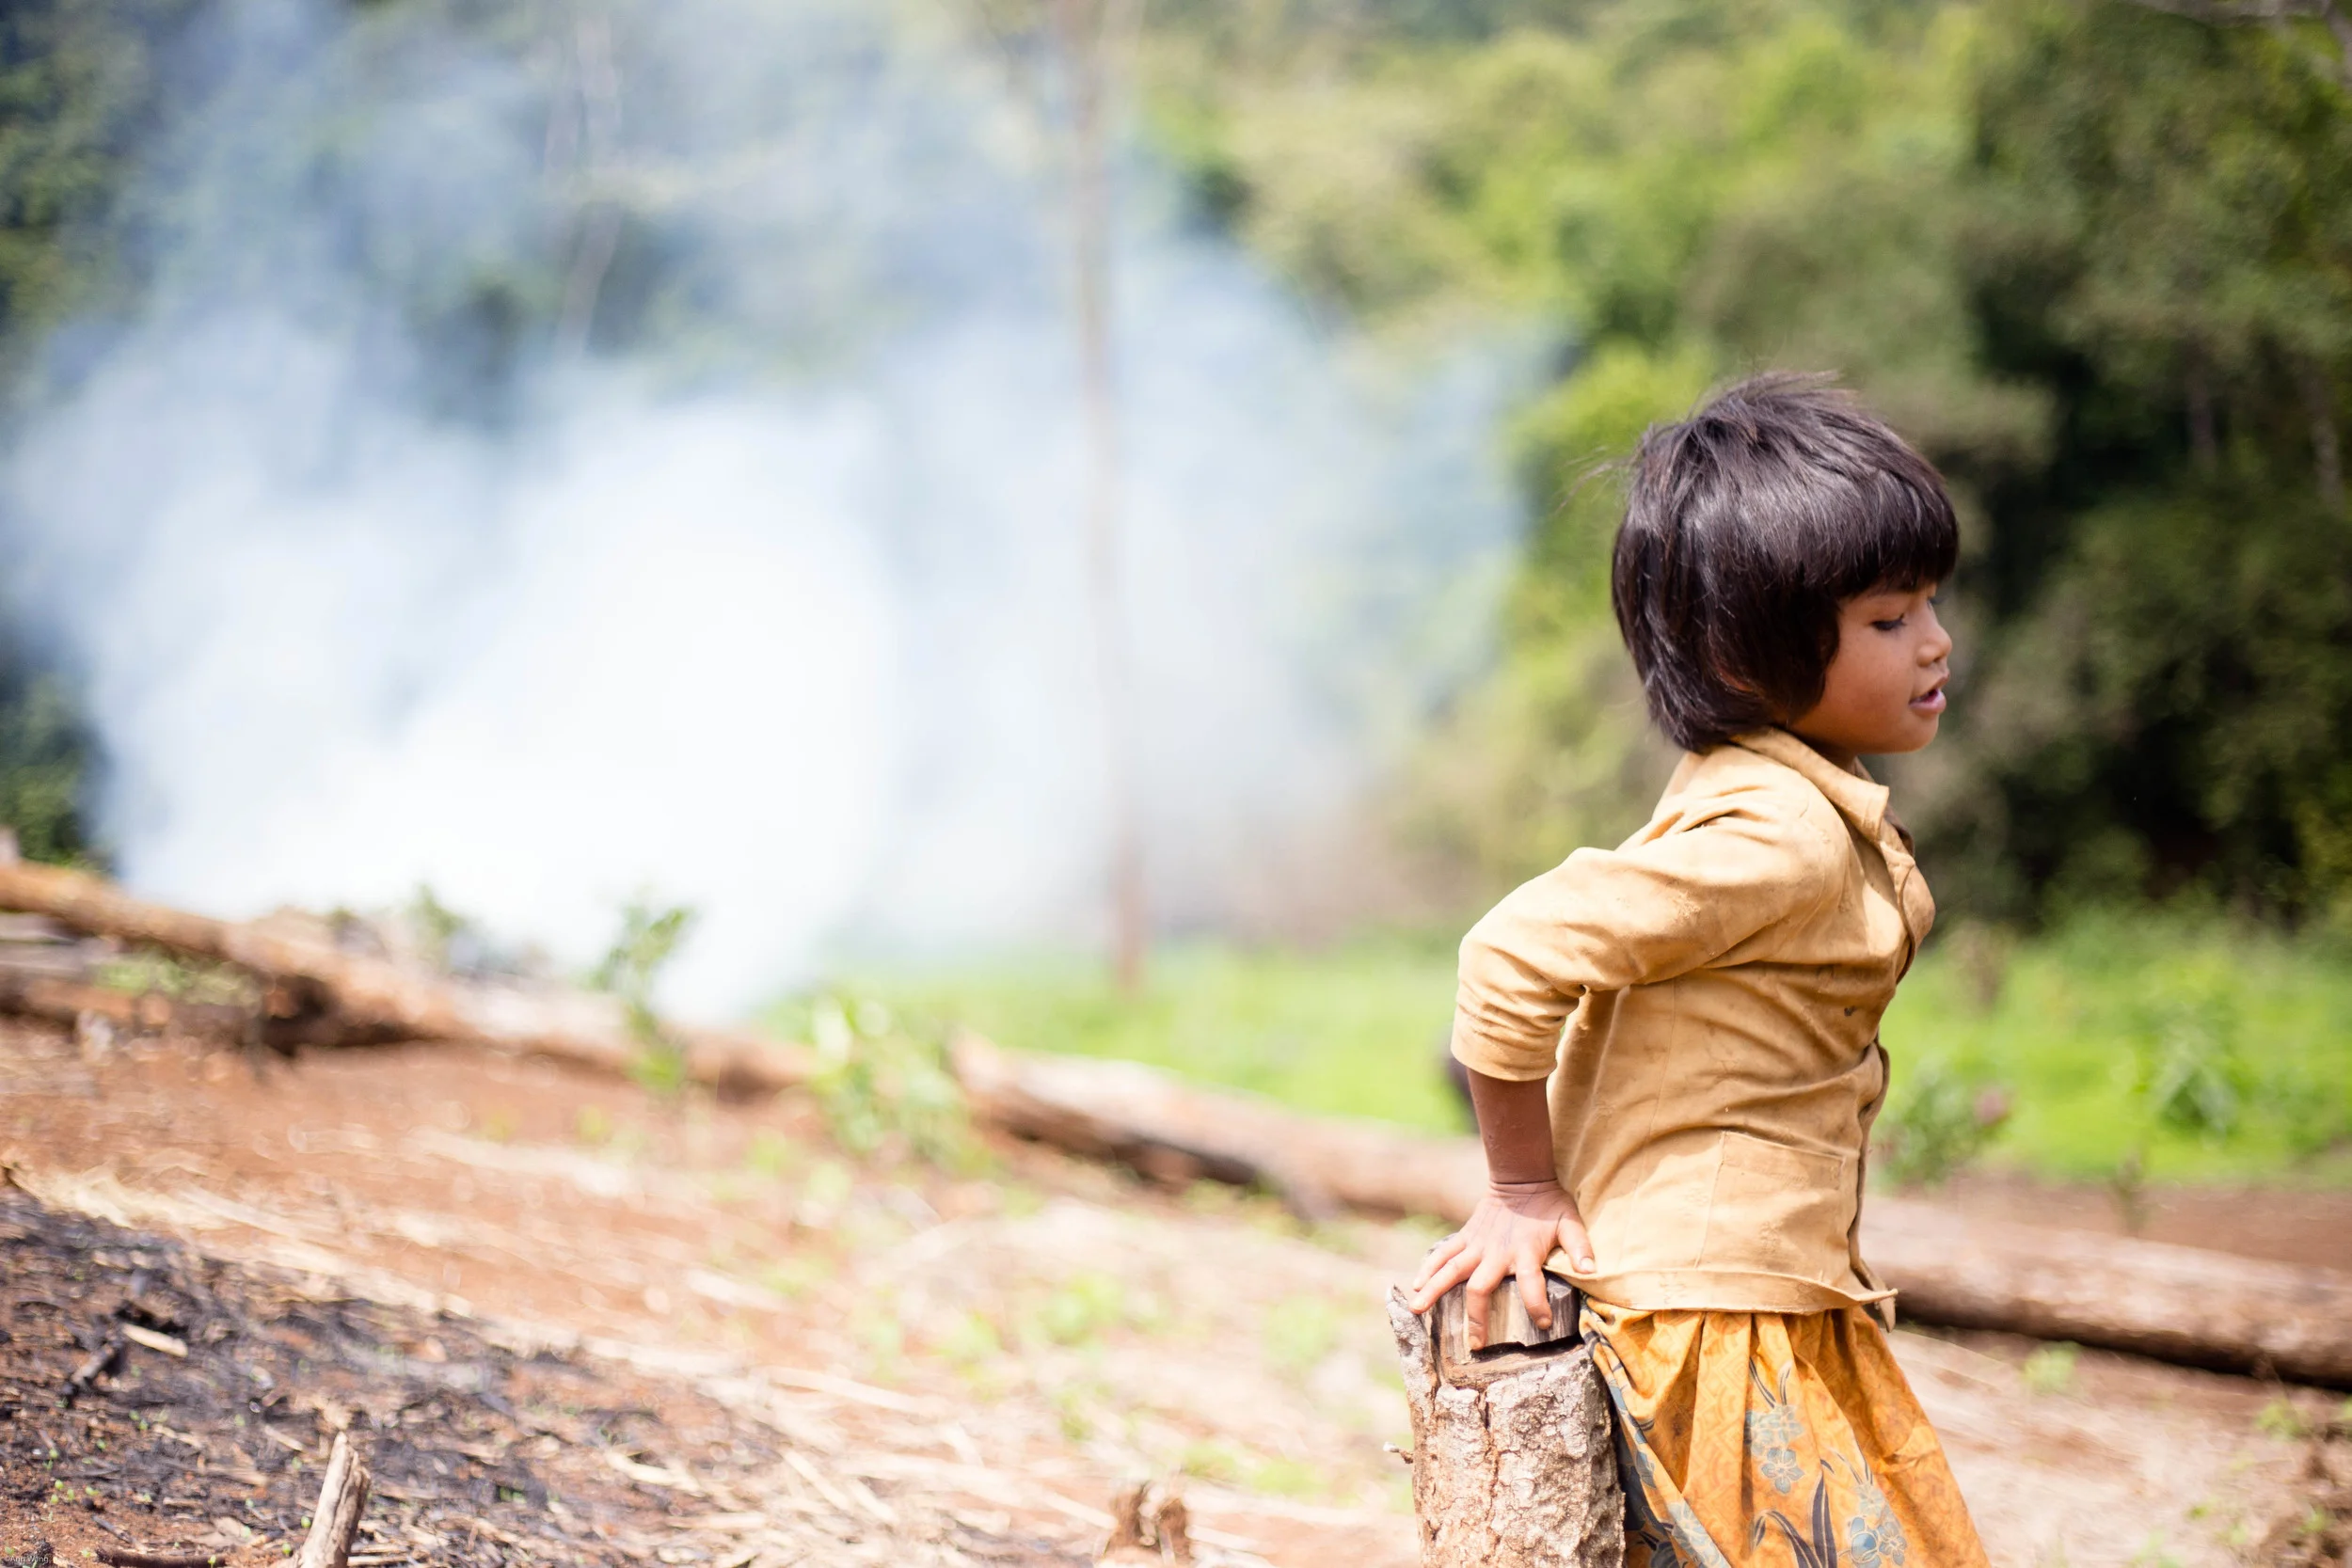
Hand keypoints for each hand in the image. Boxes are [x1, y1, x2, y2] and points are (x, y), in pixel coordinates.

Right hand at [1407, 1180, 1594, 1348]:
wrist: (1520, 1179)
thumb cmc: (1549, 1205)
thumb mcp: (1570, 1223)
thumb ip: (1580, 1247)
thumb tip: (1591, 1271)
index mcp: (1525, 1252)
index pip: (1531, 1284)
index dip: (1537, 1306)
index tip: (1544, 1324)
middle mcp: (1497, 1252)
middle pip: (1481, 1288)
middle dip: (1477, 1317)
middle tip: (1475, 1344)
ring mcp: (1477, 1245)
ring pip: (1451, 1270)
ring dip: (1434, 1290)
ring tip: (1418, 1310)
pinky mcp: (1466, 1238)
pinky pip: (1443, 1254)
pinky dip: (1428, 1267)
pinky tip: (1416, 1285)